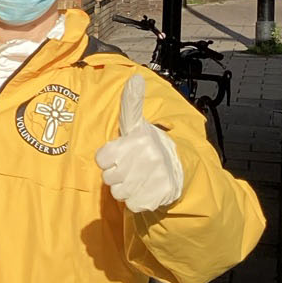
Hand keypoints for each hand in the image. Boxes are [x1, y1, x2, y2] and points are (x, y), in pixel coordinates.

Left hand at [95, 72, 184, 211]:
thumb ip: (130, 103)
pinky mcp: (160, 195)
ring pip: (119, 193)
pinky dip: (137, 201)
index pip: (101, 159)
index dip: (109, 159)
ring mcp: (155, 177)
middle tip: (132, 168)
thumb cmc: (148, 145)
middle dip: (117, 175)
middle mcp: (147, 156)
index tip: (122, 154)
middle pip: (108, 178)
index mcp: (137, 138)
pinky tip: (146, 190)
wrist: (180, 168)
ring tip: (139, 178)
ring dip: (126, 189)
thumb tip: (134, 77)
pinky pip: (132, 205)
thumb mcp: (136, 124)